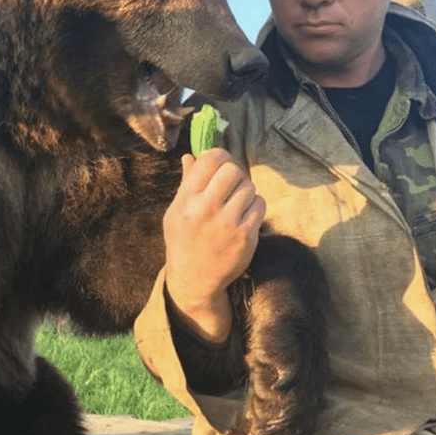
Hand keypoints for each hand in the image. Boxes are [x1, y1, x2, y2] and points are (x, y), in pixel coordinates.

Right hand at [163, 148, 265, 342]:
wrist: (194, 280)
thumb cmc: (183, 240)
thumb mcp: (176, 211)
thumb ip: (186, 183)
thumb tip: (190, 155)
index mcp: (186, 200)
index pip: (209, 160)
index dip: (219, 155)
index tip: (221, 161)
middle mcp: (206, 210)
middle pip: (232, 170)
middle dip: (233, 172)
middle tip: (230, 183)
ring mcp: (228, 224)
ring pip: (249, 187)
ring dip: (245, 190)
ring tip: (236, 201)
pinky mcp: (246, 237)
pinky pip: (260, 205)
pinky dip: (254, 206)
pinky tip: (244, 214)